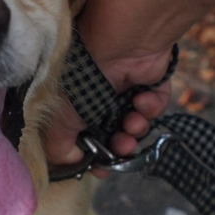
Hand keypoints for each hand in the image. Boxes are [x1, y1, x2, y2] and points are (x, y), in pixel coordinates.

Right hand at [44, 48, 174, 167]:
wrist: (118, 46)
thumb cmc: (81, 79)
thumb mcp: (59, 119)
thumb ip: (59, 147)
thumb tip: (75, 161)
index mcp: (76, 105)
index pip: (87, 138)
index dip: (97, 156)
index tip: (103, 168)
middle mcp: (100, 98)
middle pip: (114, 135)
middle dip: (120, 146)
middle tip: (122, 147)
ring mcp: (125, 90)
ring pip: (136, 124)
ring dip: (136, 129)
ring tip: (133, 123)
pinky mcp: (150, 83)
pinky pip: (156, 106)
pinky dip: (151, 108)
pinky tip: (142, 100)